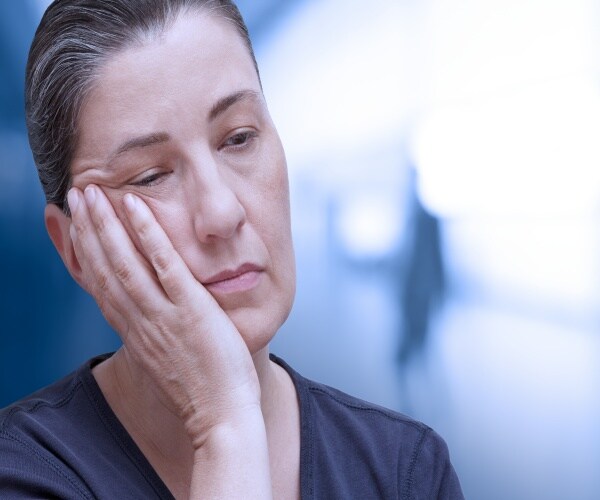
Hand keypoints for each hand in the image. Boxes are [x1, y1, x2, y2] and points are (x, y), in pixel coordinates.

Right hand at [67, 185, 260, 444]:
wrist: (220, 418)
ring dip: (106, 224)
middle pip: (104, 268)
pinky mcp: (190, 311)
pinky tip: (137, 207)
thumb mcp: (166, 357)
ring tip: (93, 192)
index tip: (74, 225)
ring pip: (125, 263)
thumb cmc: (202, 388)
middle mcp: (139, 322)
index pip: (99, 285)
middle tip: (76, 195)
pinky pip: (165, 266)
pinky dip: (148, 235)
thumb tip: (153, 312)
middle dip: (88, 229)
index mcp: (134, 332)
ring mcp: (162, 315)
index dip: (83, 252)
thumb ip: (154, 331)